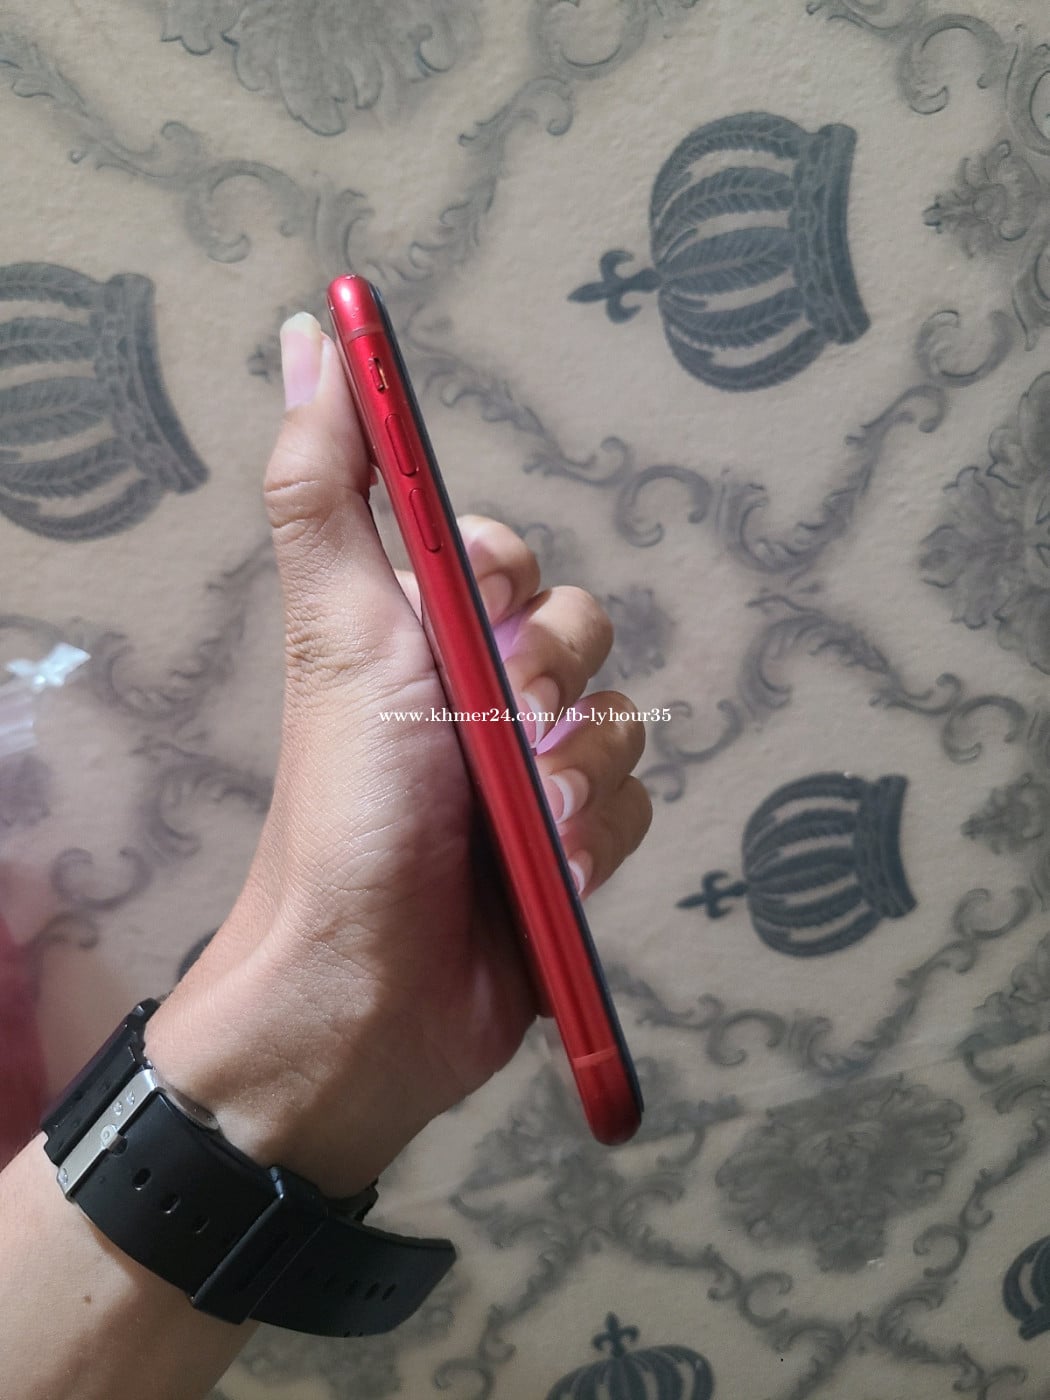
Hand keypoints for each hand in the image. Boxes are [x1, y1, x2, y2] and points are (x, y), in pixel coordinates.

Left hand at [145, 313, 651, 1197]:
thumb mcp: (340, 627)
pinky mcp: (575, 851)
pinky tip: (553, 875)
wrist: (371, 994)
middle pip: (582, 632)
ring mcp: (531, 775)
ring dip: (580, 775)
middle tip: (501, 735)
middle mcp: (479, 695)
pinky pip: (637, 807)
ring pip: (620, 724)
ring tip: (527, 829)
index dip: (508, 577)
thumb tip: (311, 333)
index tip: (478, 616)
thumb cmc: (348, 804)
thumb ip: (329, 486)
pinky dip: (601, 839)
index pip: (510, 553)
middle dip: (552, 683)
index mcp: (420, 634)